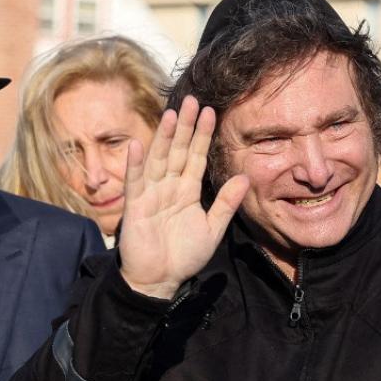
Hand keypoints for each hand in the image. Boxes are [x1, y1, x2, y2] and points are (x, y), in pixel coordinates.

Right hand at [117, 95, 248, 300]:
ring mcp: (151, 194)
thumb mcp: (213, 229)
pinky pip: (136, 182)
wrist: (160, 280)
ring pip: (159, 160)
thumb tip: (245, 177)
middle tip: (193, 101)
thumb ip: (226, 203)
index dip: (202, 135)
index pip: (196, 157)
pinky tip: (138, 145)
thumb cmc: (184, 255)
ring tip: (171, 115)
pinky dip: (136, 165)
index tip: (211, 112)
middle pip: (178, 151)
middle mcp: (169, 187)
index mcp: (187, 190)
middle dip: (185, 127)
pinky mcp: (136, 207)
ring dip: (164, 137)